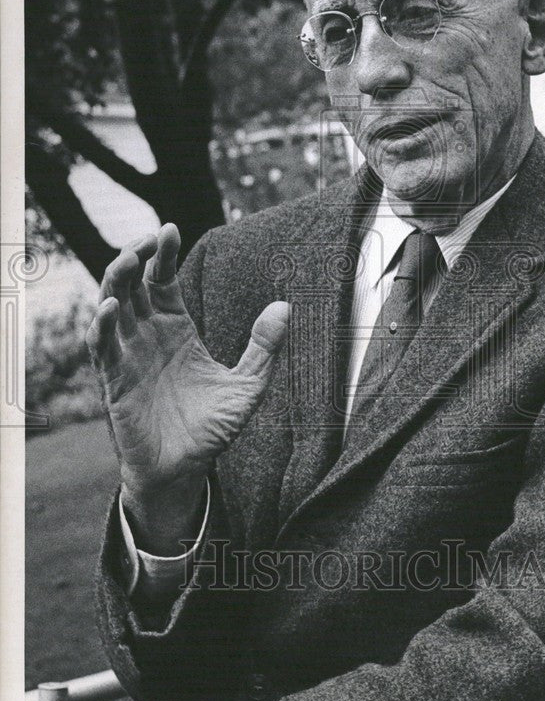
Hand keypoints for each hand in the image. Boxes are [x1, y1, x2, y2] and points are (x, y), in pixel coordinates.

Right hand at [87, 223, 288, 551]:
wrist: (186, 471)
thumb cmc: (212, 429)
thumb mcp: (248, 386)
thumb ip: (264, 347)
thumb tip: (285, 307)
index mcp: (177, 330)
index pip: (163, 281)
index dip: (162, 255)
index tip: (170, 229)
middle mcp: (148, 337)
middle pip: (133, 285)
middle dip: (136, 258)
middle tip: (148, 238)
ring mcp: (129, 357)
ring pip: (111, 308)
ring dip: (115, 282)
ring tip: (128, 260)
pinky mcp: (115, 383)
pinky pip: (103, 349)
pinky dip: (102, 327)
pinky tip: (110, 308)